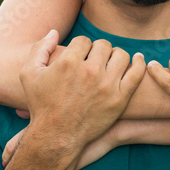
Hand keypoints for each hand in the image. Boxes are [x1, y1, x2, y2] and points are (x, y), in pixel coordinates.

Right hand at [20, 30, 145, 154]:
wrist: (55, 137)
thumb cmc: (41, 105)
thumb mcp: (29, 74)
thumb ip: (40, 48)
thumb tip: (54, 31)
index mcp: (69, 62)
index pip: (84, 40)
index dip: (80, 48)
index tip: (78, 58)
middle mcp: (90, 71)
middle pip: (103, 45)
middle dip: (97, 51)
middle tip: (93, 62)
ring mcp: (107, 85)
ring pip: (120, 55)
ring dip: (114, 56)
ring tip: (109, 64)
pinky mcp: (120, 98)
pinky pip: (136, 73)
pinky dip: (140, 63)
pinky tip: (138, 59)